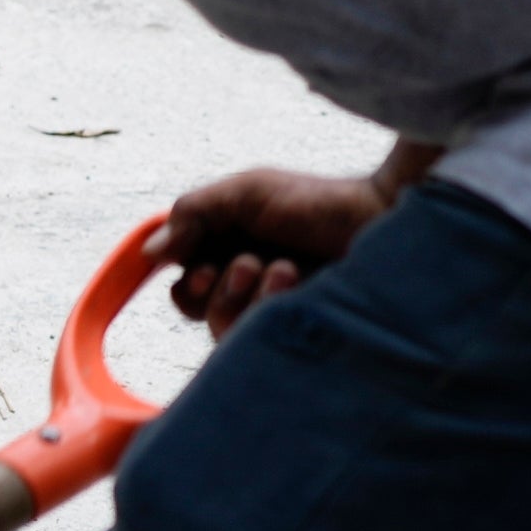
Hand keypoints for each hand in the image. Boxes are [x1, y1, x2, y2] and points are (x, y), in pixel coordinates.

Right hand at [160, 156, 411, 337]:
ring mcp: (267, 308)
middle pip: (191, 306)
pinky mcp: (288, 330)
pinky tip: (293, 282)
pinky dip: (263, 306)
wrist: (380, 219)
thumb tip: (150, 254)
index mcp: (228, 246)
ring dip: (239, 294)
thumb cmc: (318, 201)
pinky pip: (249, 339)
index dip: (182, 275)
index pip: (181, 277)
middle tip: (244, 265)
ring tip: (279, 267)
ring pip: (217, 325)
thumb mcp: (246, 191)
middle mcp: (244, 279)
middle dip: (208, 287)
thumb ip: (192, 212)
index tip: (196, 264)